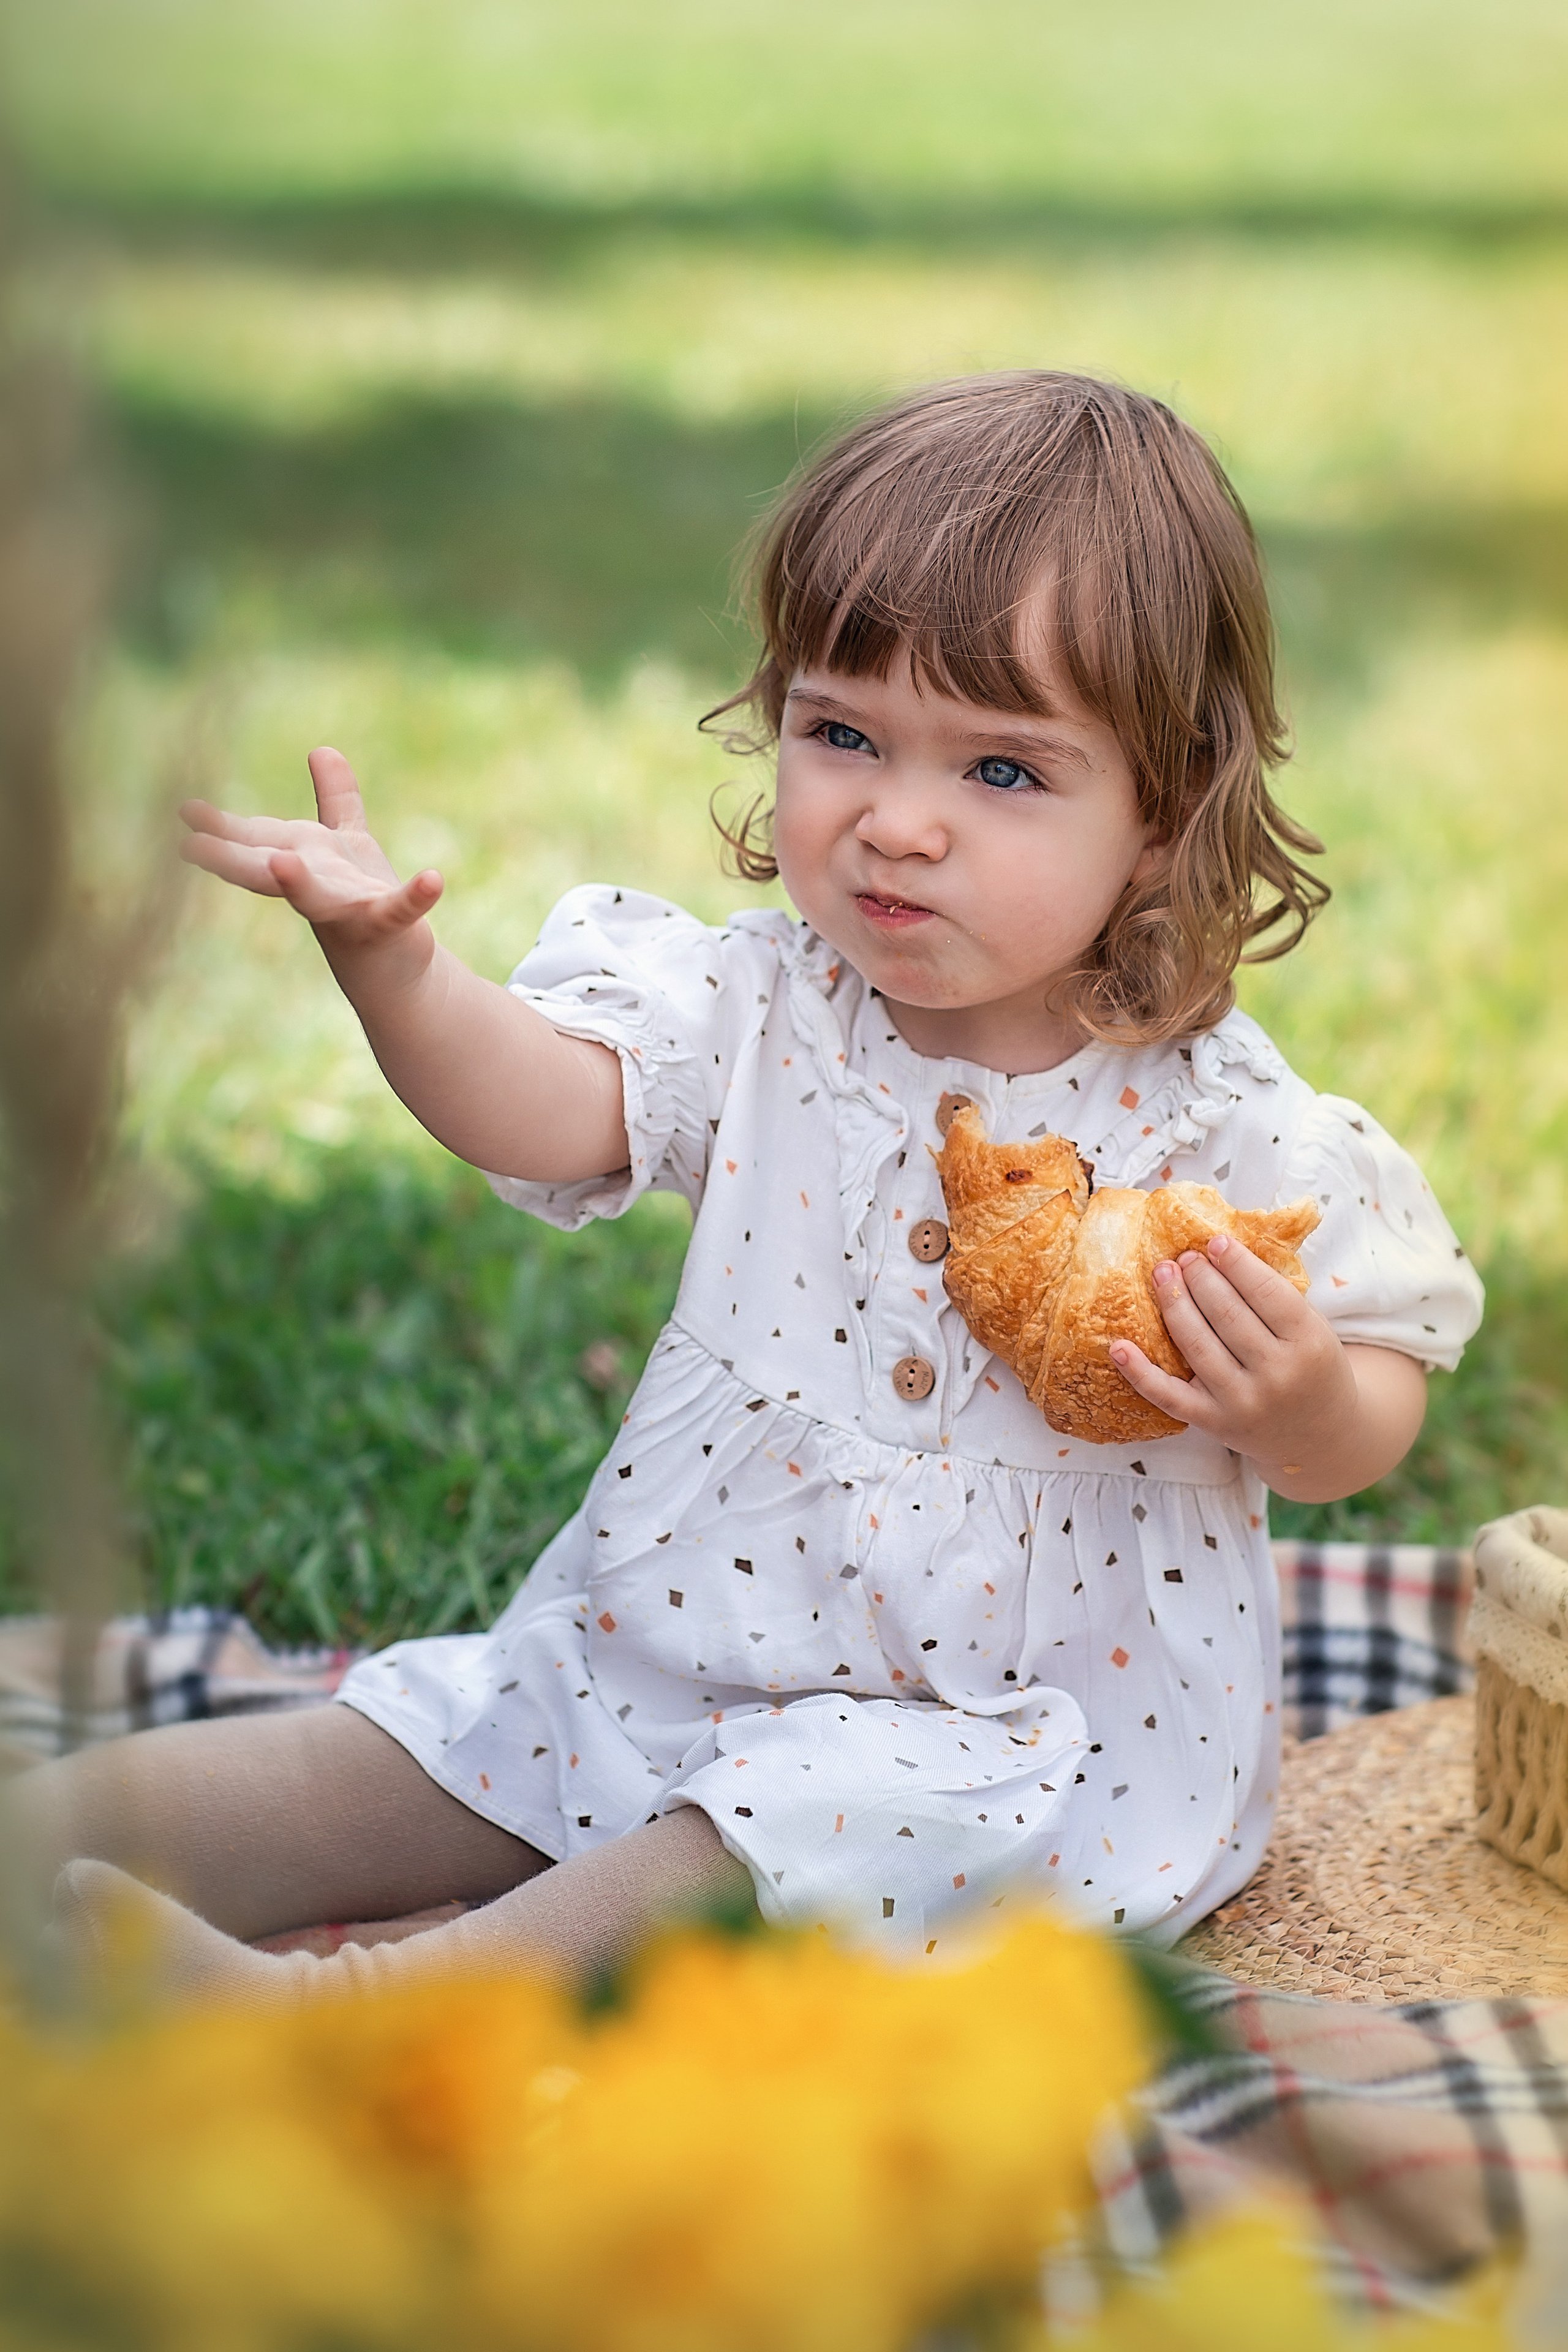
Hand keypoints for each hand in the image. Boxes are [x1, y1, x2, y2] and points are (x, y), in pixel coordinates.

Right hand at [180, 748, 442, 979]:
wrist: (395, 969)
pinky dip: (416, 897)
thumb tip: (321, 749)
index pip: (254, 842)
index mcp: (300, 865)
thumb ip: (336, 799)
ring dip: (299, 883)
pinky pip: (401, 911)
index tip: (184, 810)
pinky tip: (434, 880)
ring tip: (281, 864)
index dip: (221, 828)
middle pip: (266, 871)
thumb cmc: (361, 904)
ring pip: (317, 899)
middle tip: (190, 846)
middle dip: (231, 858)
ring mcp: (348, 912)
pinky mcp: (389, 927)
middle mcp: (314, 890)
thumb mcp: (347, 844)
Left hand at [1108, 1234, 1415, 1499]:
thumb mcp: (1312, 1330)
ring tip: (1162, 1274)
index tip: (1213, 1242)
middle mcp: (1278, 1374)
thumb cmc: (1310, 1368)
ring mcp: (1244, 1402)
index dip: (1236, 1263)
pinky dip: (1139, 1372)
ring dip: (1173, 1303)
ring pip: (1196, 1344)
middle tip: (1184, 1257)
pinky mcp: (1214, 1423)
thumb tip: (1220, 1251)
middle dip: (1199, 1278)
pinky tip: (1118, 1347)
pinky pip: (1169, 1396)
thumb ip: (1276, 1298)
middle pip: (1227, 1314)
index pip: (1266, 1292)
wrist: (1319, 1436)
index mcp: (1310, 1343)